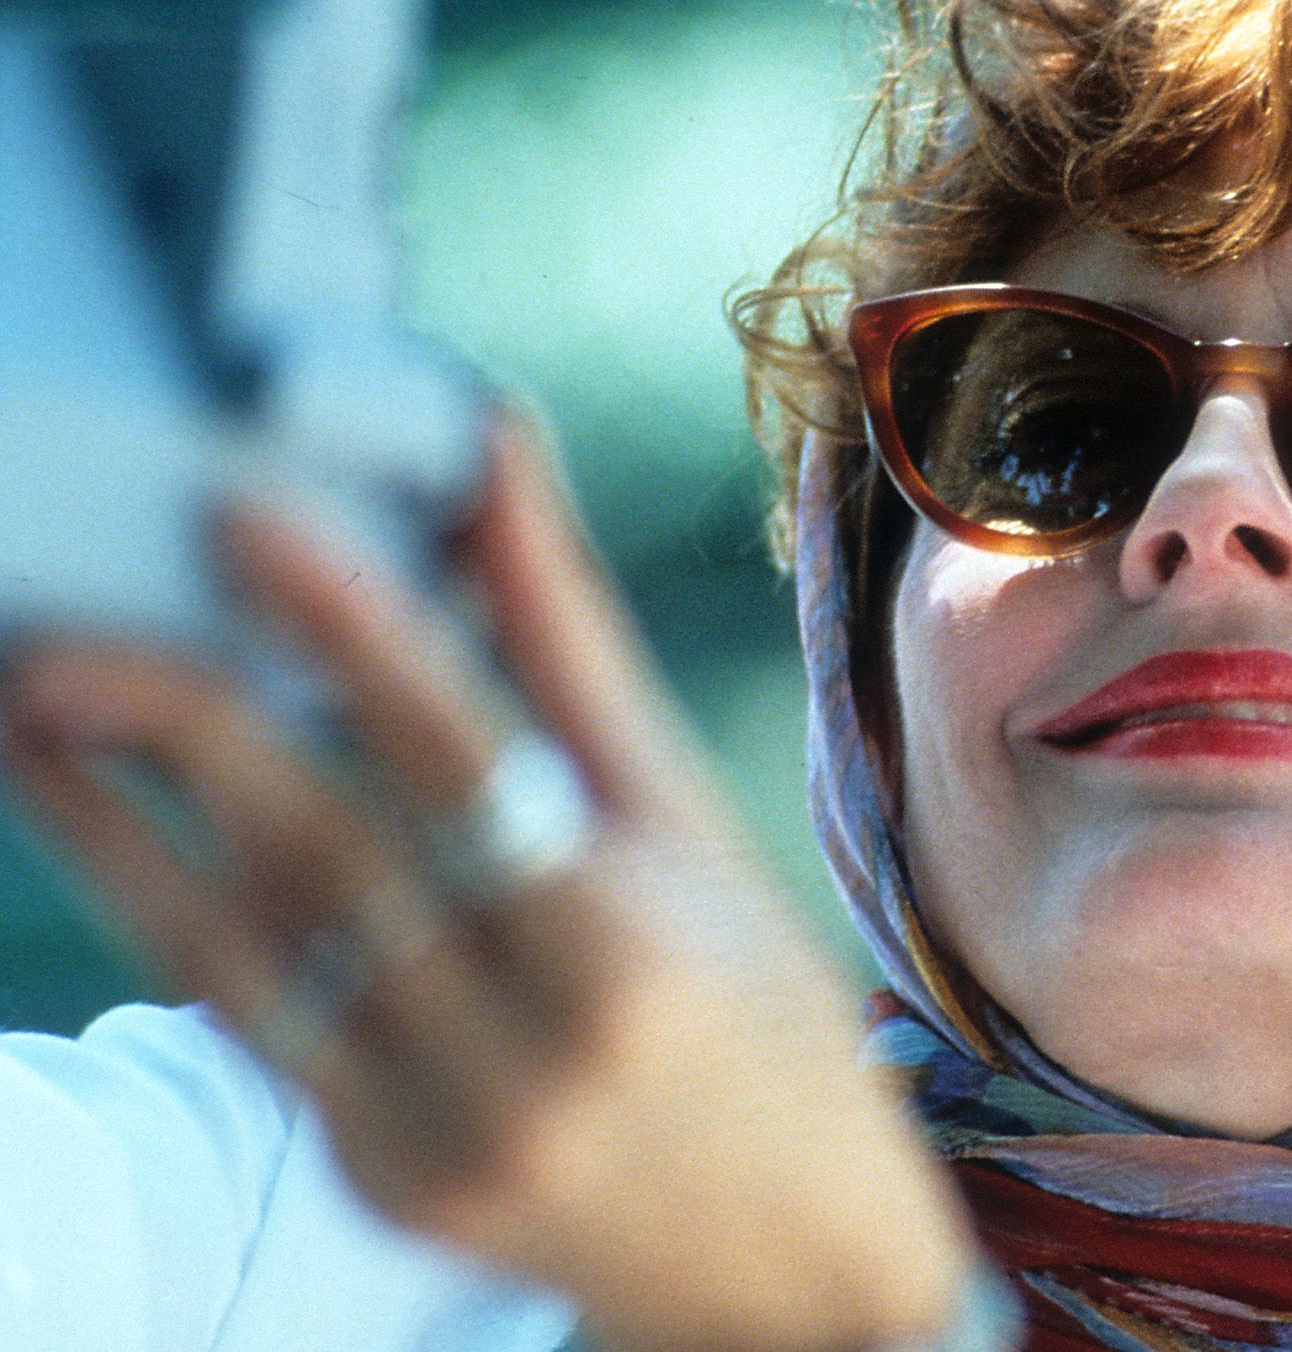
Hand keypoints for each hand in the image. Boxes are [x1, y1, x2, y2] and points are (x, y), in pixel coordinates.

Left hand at [0, 419, 975, 1351]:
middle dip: (183, 731)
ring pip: (249, 949)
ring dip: (115, 831)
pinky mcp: (378, 1182)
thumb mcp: (694, 828)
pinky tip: (109, 835)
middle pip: (329, 855)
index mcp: (633, 942)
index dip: (355, 630)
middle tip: (62, 633)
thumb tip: (494, 451)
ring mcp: (441, 1132)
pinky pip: (261, 1026)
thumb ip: (569, 650)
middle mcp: (531, 1047)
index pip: (469, 756)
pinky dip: (175, 921)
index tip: (246, 519)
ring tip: (34, 717)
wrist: (792, 1264)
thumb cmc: (763, 1012)